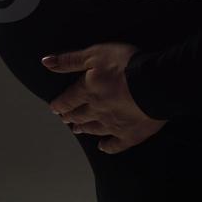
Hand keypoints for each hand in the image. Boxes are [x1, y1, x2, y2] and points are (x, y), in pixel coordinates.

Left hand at [42, 42, 167, 153]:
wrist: (154, 83)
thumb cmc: (125, 64)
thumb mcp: (95, 54)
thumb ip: (70, 60)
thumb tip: (46, 62)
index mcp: (88, 91)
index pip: (68, 100)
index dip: (60, 104)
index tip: (55, 108)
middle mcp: (97, 111)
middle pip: (80, 116)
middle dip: (71, 117)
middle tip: (66, 120)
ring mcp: (113, 125)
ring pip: (94, 129)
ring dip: (85, 129)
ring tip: (78, 130)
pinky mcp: (130, 134)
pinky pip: (116, 144)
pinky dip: (108, 146)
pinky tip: (103, 147)